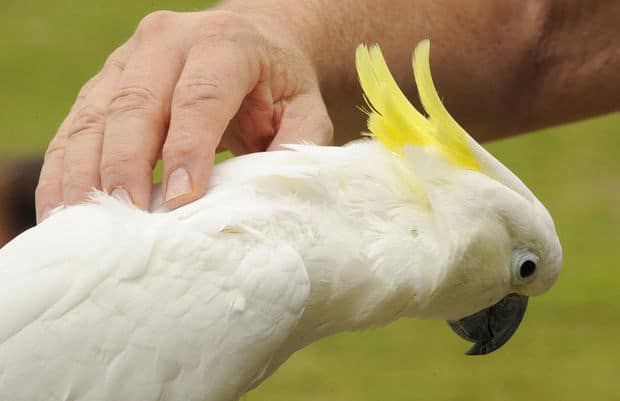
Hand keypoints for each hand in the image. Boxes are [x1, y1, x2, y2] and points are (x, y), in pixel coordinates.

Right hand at [36, 9, 332, 220]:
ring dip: (84, 171)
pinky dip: (63, 169)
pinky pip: (74, 126)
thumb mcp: (304, 109)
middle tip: (126, 215)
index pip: (199, 96)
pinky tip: (59, 208)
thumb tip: (270, 194)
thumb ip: (298, 145)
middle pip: (136, 103)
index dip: (187, 148)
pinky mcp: (104, 83)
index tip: (179, 199)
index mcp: (224, 43)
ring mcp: (128, 59)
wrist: (250, 43)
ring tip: (83, 221)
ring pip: (94, 115)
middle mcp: (168, 41)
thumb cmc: (277, 86)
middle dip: (126, 164)